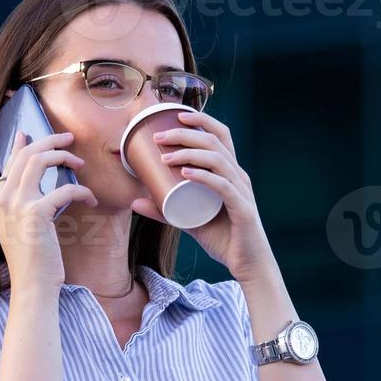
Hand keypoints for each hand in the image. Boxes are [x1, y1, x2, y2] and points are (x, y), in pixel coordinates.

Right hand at [0, 130, 97, 291]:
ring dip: (64, 157)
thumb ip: (26, 207)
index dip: (21, 146)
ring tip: (79, 163)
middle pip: (26, 155)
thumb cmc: (34, 262)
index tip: (29, 133)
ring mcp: (16, 206)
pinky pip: (64, 189)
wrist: (32, 287)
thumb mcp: (23, 230)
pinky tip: (91, 201)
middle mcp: (3, 200)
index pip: (9, 164)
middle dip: (49, 141)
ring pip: (40, 160)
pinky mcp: (36, 214)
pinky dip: (82, 192)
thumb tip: (42, 188)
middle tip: (68, 139)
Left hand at [129, 109, 275, 282]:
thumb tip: (134, 201)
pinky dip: (203, 177)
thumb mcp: (188, 220)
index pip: (220, 135)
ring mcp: (241, 191)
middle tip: (159, 137)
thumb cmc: (221, 238)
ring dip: (190, 153)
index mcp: (230, 172)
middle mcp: (238, 176)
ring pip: (218, 160)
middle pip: (215, 142)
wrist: (247, 264)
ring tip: (166, 156)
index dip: (201, 120)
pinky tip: (186, 173)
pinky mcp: (242, 209)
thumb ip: (164, 210)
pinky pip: (223, 187)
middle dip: (186, 134)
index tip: (176, 115)